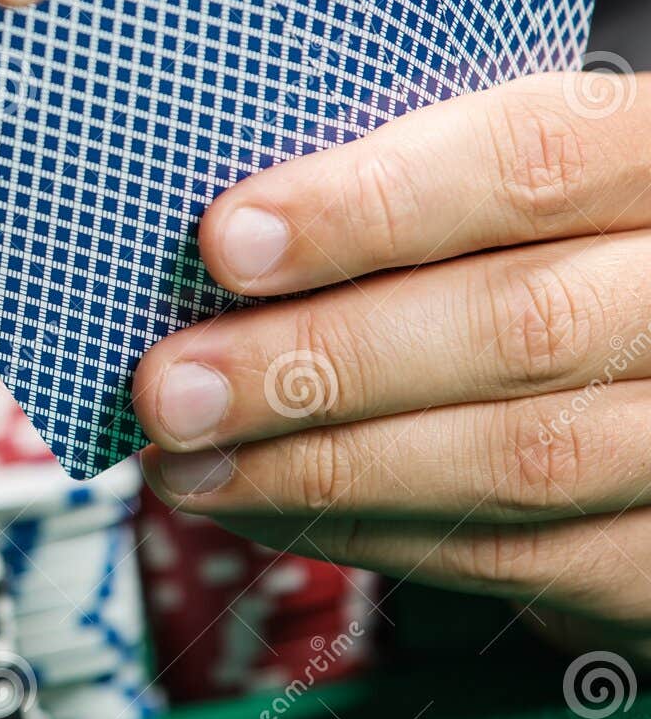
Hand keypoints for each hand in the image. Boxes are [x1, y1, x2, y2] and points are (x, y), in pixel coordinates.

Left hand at [134, 70, 650, 664]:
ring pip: (517, 458)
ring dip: (321, 467)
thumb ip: (400, 192)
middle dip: (315, 360)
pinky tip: (264, 507)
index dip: (372, 204)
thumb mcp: (501, 192)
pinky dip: (366, 536)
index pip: (533, 159)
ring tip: (189, 462)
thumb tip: (216, 240)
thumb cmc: (546, 257)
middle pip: (517, 325)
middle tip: (173, 387)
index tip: (227, 240)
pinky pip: (516, 559)